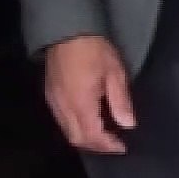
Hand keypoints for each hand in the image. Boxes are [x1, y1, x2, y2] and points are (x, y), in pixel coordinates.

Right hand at [43, 35, 134, 153]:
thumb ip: (120, 101)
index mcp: (80, 103)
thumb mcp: (115, 73)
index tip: (122, 147)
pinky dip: (76, 127)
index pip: (92, 135)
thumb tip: (128, 124)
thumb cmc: (95, 50)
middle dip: (96, 146)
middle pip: (76, 138)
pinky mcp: (50, 95)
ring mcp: (54, 101)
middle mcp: (63, 107)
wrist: (67, 30)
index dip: (107, 145)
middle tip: (114, 144)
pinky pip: (62, 120)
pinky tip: (89, 121)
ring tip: (104, 135)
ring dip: (85, 138)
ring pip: (67, 131)